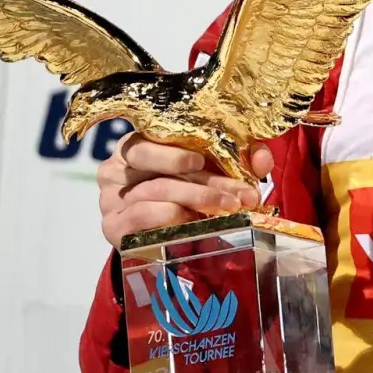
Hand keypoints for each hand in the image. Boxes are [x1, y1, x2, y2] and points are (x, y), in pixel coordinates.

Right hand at [97, 133, 275, 247]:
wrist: (161, 234)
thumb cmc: (187, 190)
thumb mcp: (212, 169)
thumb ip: (239, 159)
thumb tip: (261, 159)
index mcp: (138, 141)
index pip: (151, 137)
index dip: (176, 150)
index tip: (202, 161)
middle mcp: (117, 166)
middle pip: (156, 166)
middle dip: (204, 182)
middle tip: (238, 196)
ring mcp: (110, 198)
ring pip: (154, 191)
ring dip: (196, 200)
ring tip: (227, 209)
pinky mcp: (112, 226)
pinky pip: (138, 218)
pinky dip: (168, 218)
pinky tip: (190, 220)